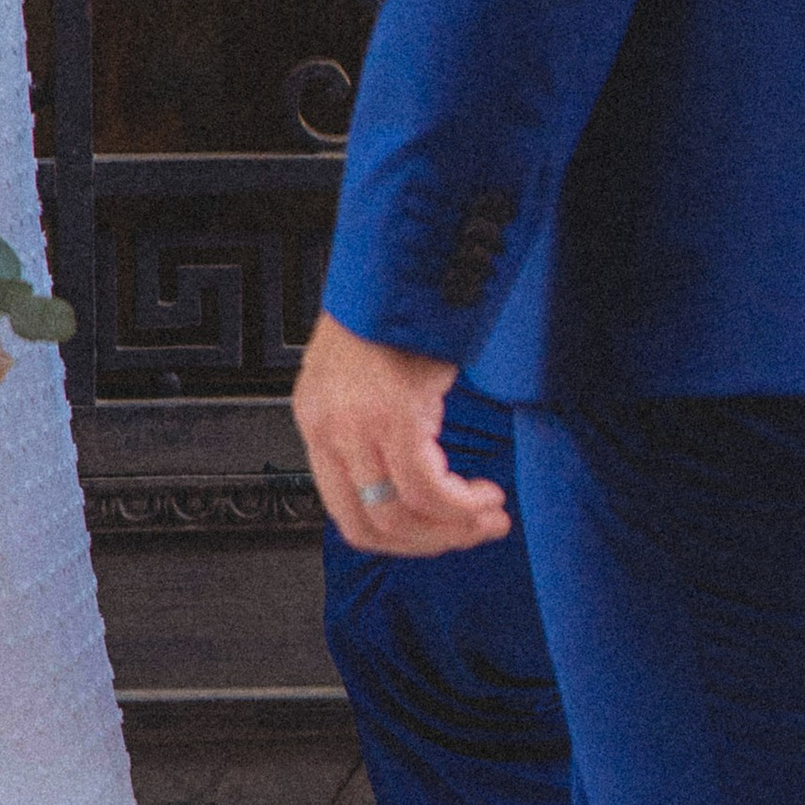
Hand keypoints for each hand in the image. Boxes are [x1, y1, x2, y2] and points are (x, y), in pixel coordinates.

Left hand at [292, 308, 511, 555]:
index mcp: (316, 421)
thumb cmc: (390, 308)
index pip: (346, 515)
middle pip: (374, 527)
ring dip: (454, 528)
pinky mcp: (395, 416)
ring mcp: (358, 425)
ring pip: (403, 515)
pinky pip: (430, 489)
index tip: (436, 533)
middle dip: (432, 541)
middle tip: (473, 531)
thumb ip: (371, 424)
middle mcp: (328, 429)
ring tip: (488, 513)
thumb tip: (410, 476)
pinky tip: (485, 494)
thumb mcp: (362, 375)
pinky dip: (462, 505)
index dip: (398, 537)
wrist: (401, 262)